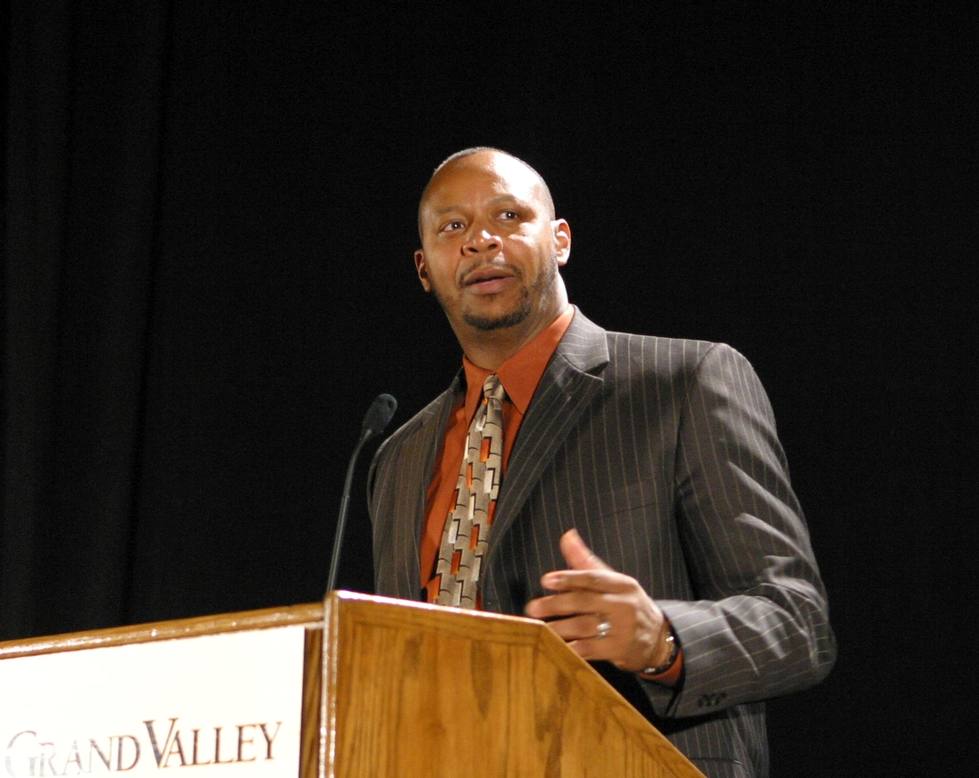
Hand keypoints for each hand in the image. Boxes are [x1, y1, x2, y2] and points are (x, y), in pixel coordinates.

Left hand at [524, 529, 670, 672]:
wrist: (658, 639)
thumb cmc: (627, 605)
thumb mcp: (613, 582)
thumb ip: (586, 562)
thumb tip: (567, 535)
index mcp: (622, 584)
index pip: (593, 578)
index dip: (568, 578)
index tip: (546, 580)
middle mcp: (624, 604)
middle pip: (585, 602)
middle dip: (556, 604)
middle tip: (533, 607)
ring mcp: (623, 629)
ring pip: (585, 626)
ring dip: (560, 628)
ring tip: (540, 628)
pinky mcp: (619, 650)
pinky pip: (590, 649)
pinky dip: (571, 648)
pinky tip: (556, 647)